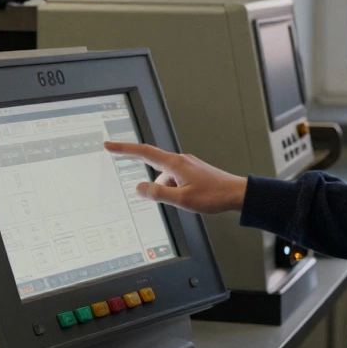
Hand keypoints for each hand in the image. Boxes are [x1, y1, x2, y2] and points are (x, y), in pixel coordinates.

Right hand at [104, 141, 247, 214]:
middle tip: (124, 164)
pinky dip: (173, 188)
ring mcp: (187, 165)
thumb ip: (159, 194)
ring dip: (164, 188)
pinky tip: (184, 200)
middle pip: (153, 162)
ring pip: (166, 176)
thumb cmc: (213, 196)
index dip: (124, 149)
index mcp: (175, 164)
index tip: (109, 145)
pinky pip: (175, 179)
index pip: (144, 152)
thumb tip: (139, 188)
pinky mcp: (193, 172)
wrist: (237, 193)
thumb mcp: (182, 199)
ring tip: (181, 202)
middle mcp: (180, 161)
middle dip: (140, 167)